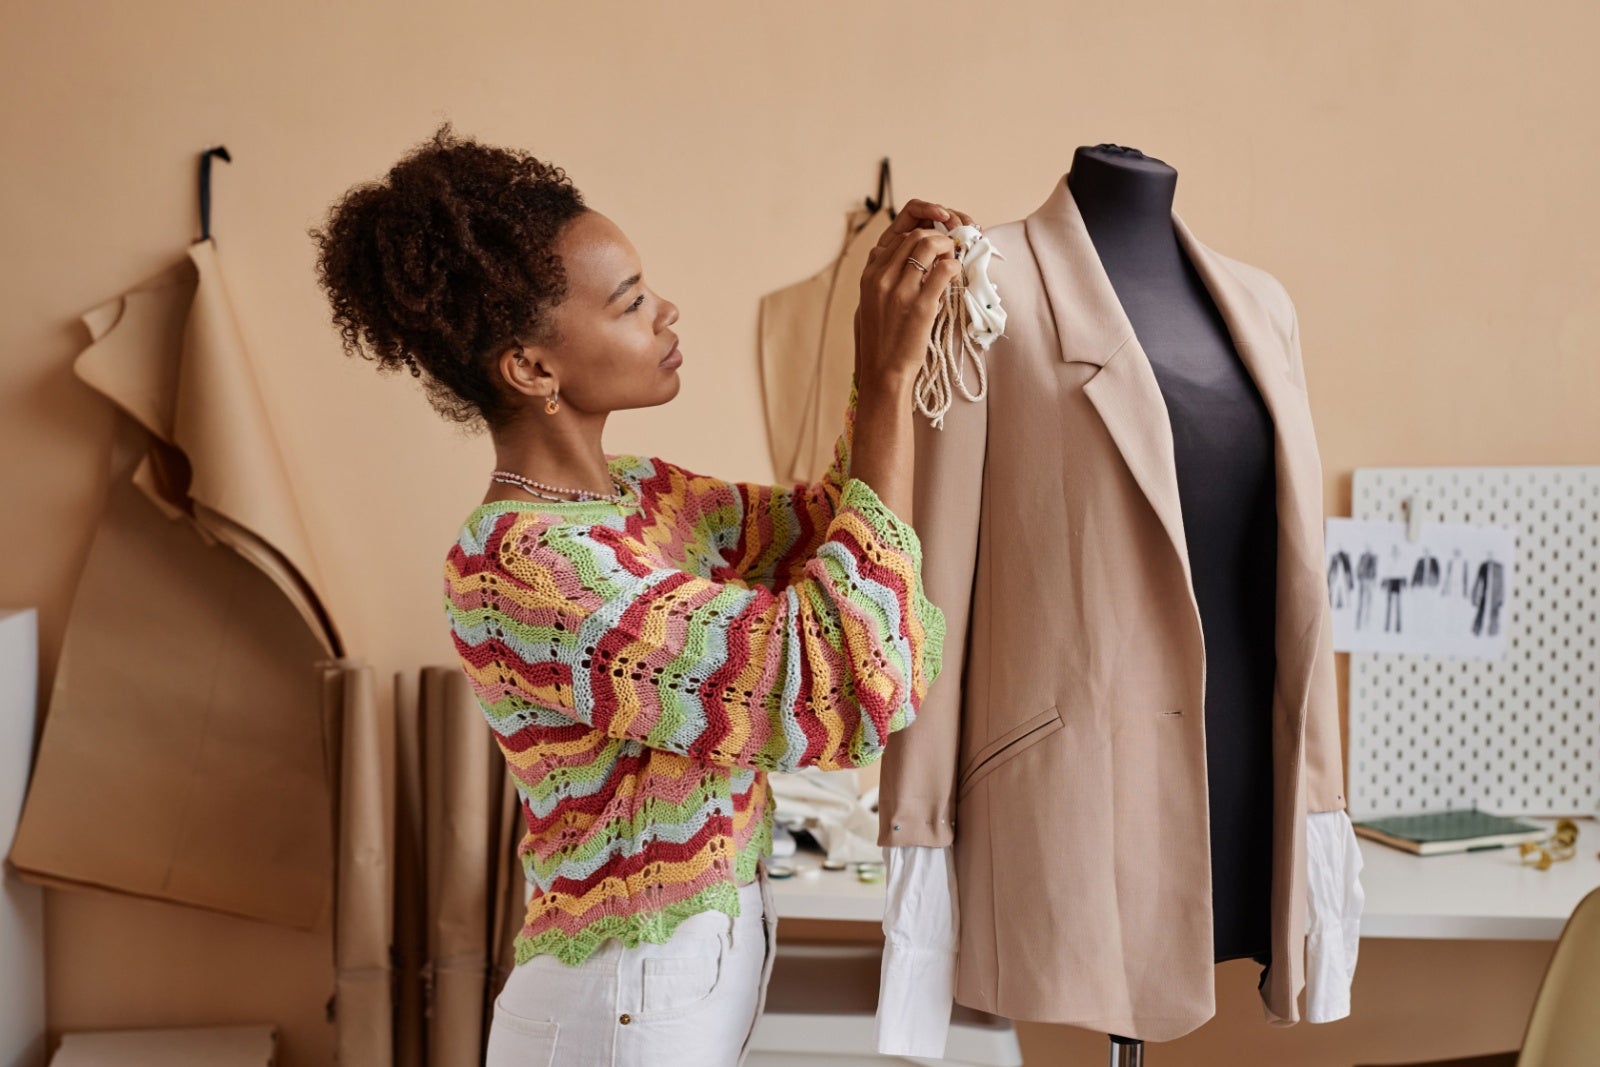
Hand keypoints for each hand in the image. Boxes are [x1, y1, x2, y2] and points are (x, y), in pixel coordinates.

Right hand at [855, 199, 975, 387]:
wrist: (883, 372)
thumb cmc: (881, 341)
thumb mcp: (871, 303)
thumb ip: (883, 279)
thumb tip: (904, 262)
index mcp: (870, 276)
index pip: (897, 237)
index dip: (919, 236)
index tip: (932, 248)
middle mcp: (882, 278)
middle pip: (914, 236)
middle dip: (936, 237)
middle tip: (948, 250)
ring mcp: (901, 291)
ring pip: (929, 245)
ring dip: (948, 247)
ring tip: (953, 259)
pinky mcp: (921, 305)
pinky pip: (944, 270)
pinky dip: (954, 266)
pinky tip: (955, 275)